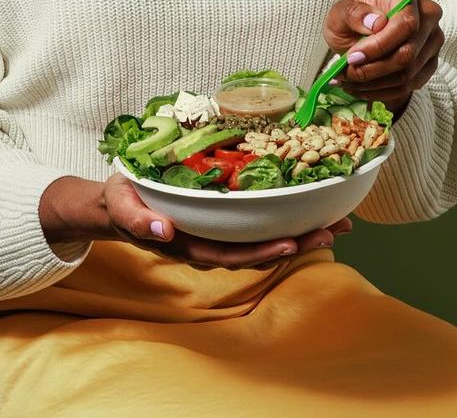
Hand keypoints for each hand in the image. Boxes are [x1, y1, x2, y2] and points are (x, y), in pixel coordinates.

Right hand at [101, 175, 350, 268]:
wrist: (120, 202)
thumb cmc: (122, 203)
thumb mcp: (122, 207)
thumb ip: (138, 221)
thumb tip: (163, 232)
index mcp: (190, 246)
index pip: (232, 255)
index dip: (262, 252)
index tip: (290, 242)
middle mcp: (211, 245)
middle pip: (259, 251)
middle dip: (297, 243)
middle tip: (332, 229)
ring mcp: (219, 234)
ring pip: (264, 240)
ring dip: (300, 232)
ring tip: (335, 220)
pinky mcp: (224, 221)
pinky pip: (258, 224)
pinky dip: (285, 217)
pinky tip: (308, 207)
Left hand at [324, 0, 442, 113]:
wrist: (359, 31)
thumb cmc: (351, 17)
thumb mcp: (341, 11)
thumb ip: (354, 13)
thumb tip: (377, 23)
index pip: (406, 24)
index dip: (379, 45)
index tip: (352, 57)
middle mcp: (427, 15)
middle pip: (408, 53)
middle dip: (372, 69)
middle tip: (345, 73)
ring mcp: (432, 41)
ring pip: (408, 73)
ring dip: (373, 83)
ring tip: (347, 81)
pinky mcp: (430, 64)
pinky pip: (409, 85)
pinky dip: (381, 91)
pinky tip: (360, 87)